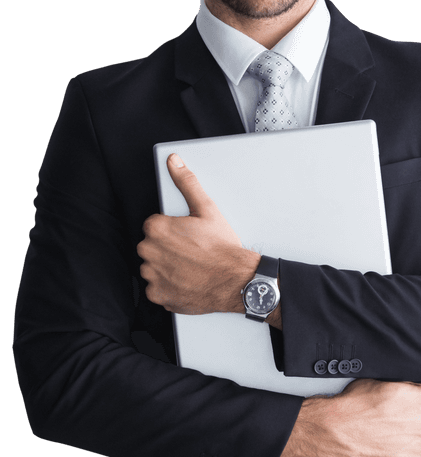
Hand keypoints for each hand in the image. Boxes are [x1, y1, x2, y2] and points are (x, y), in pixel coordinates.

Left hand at [137, 153, 259, 313]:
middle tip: (190, 252)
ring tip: (189, 267)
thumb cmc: (222, 248)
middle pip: (151, 247)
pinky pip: (157, 289)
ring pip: (153, 268)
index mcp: (156, 228)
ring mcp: (153, 275)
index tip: (186, 237)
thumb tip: (173, 162)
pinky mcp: (158, 295)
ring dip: (166, 268)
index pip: (154, 227)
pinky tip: (186, 281)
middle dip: (167, 249)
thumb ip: (186, 182)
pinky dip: (168, 287)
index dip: (172, 231)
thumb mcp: (207, 209)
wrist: (235, 281)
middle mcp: (149, 251)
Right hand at [280, 379, 420, 456]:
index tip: (398, 405)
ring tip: (386, 435)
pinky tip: (385, 447)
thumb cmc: (357, 403)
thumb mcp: (385, 380)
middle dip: (414, 420)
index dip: (413, 402)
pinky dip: (402, 456)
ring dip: (410, 439)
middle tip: (391, 420)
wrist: (336, 429)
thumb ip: (416, 381)